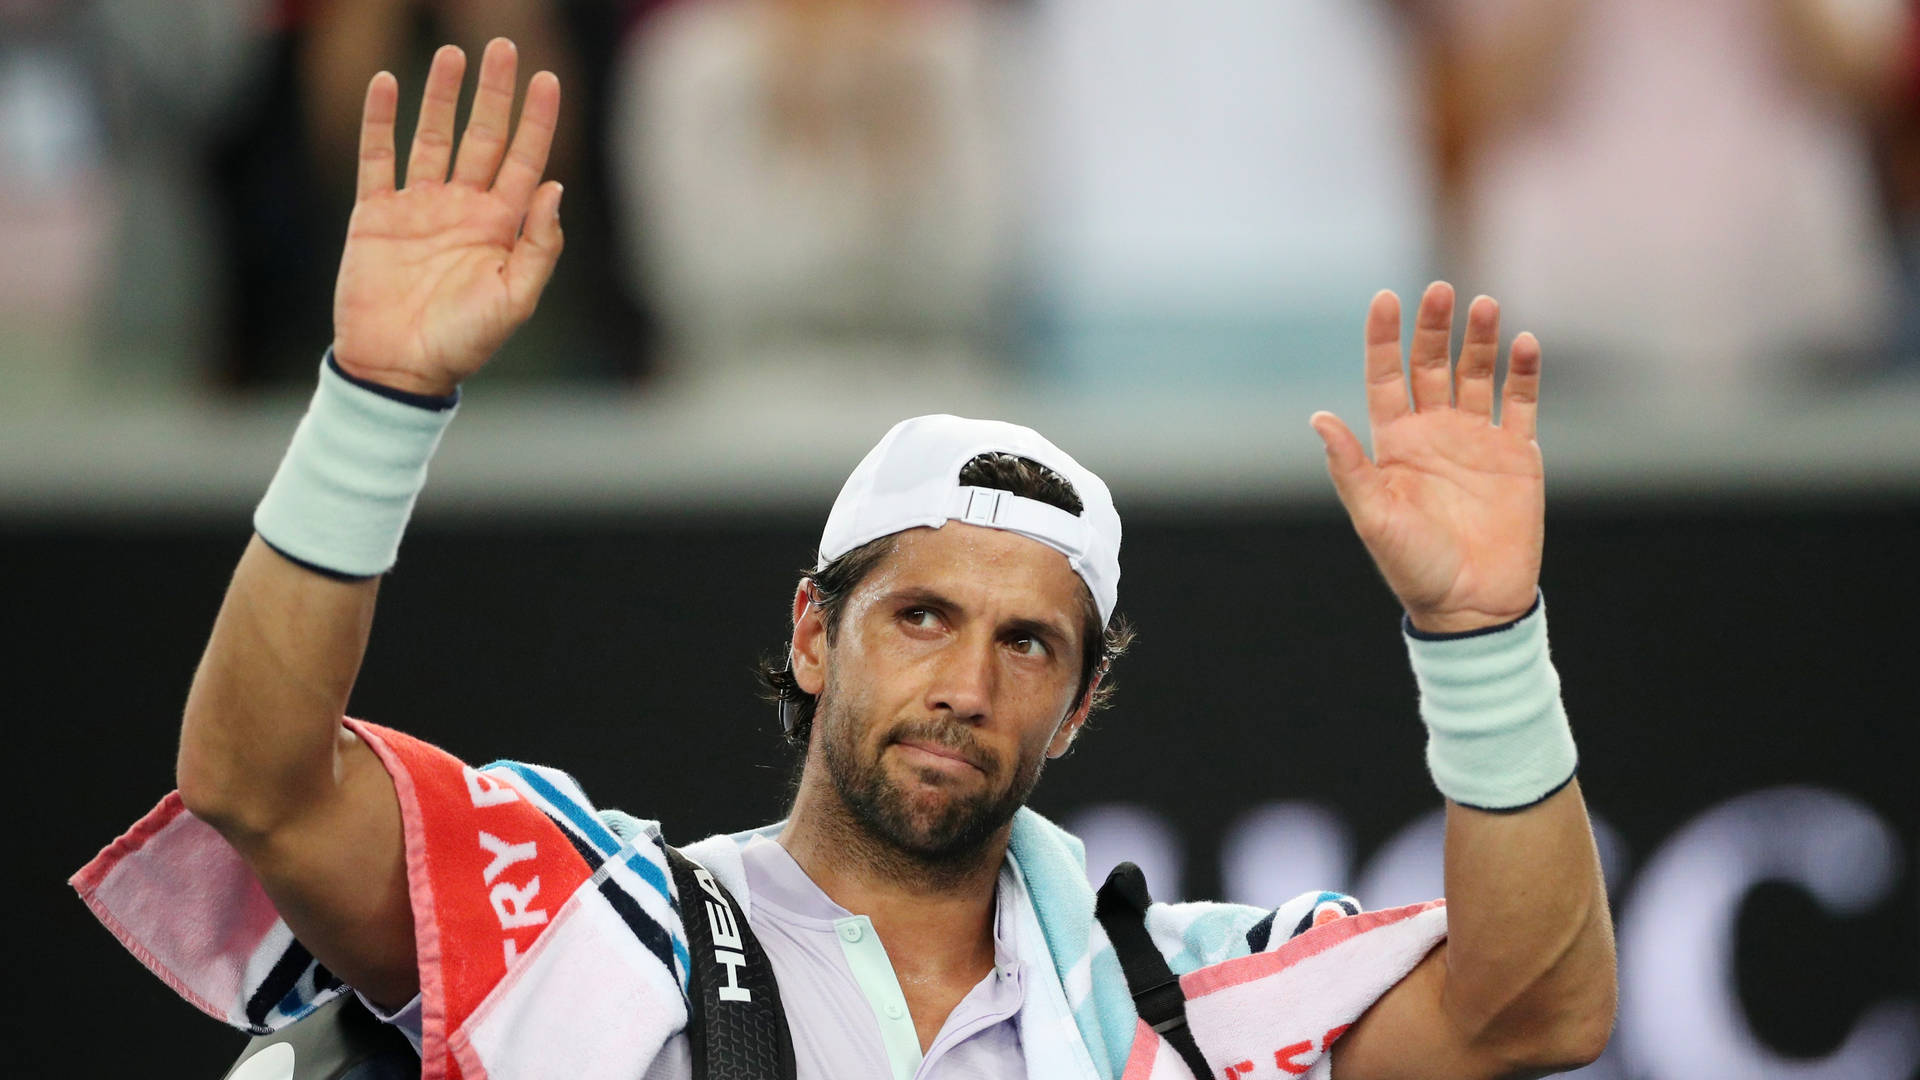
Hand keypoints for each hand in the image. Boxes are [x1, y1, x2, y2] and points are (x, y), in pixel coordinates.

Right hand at [331, 39, 563, 396]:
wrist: (398, 369)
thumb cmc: (463, 342)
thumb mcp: (514, 300)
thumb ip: (539, 246)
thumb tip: (555, 188)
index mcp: (501, 227)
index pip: (524, 160)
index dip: (536, 120)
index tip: (547, 78)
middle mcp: (463, 208)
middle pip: (482, 136)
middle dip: (494, 93)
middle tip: (503, 45)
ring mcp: (419, 207)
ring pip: (432, 137)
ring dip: (441, 96)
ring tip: (452, 54)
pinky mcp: (376, 215)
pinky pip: (378, 158)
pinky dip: (380, 121)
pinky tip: (387, 84)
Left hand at [1311, 283, 1544, 633]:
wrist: (1471, 605)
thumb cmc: (1414, 567)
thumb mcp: (1375, 518)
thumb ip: (1349, 468)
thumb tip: (1318, 418)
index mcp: (1394, 443)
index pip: (1386, 376)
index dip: (1384, 337)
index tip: (1386, 298)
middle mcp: (1434, 432)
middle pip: (1432, 364)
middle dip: (1434, 327)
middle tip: (1439, 292)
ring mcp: (1477, 439)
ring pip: (1478, 374)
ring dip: (1480, 340)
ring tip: (1485, 306)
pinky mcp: (1518, 454)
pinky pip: (1521, 403)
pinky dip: (1523, 373)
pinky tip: (1523, 343)